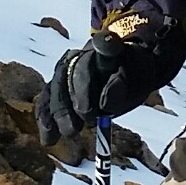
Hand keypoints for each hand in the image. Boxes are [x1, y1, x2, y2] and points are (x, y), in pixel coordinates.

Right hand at [35, 9, 185, 143]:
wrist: (126, 75)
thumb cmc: (134, 77)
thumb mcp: (139, 82)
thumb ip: (120, 90)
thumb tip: (103, 104)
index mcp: (107, 49)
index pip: (104, 46)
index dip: (104, 48)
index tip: (107, 49)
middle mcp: (82, 56)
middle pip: (74, 73)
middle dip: (78, 98)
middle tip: (87, 120)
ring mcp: (66, 70)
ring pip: (57, 88)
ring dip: (60, 112)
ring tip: (69, 133)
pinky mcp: (57, 87)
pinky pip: (47, 101)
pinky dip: (46, 119)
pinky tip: (48, 138)